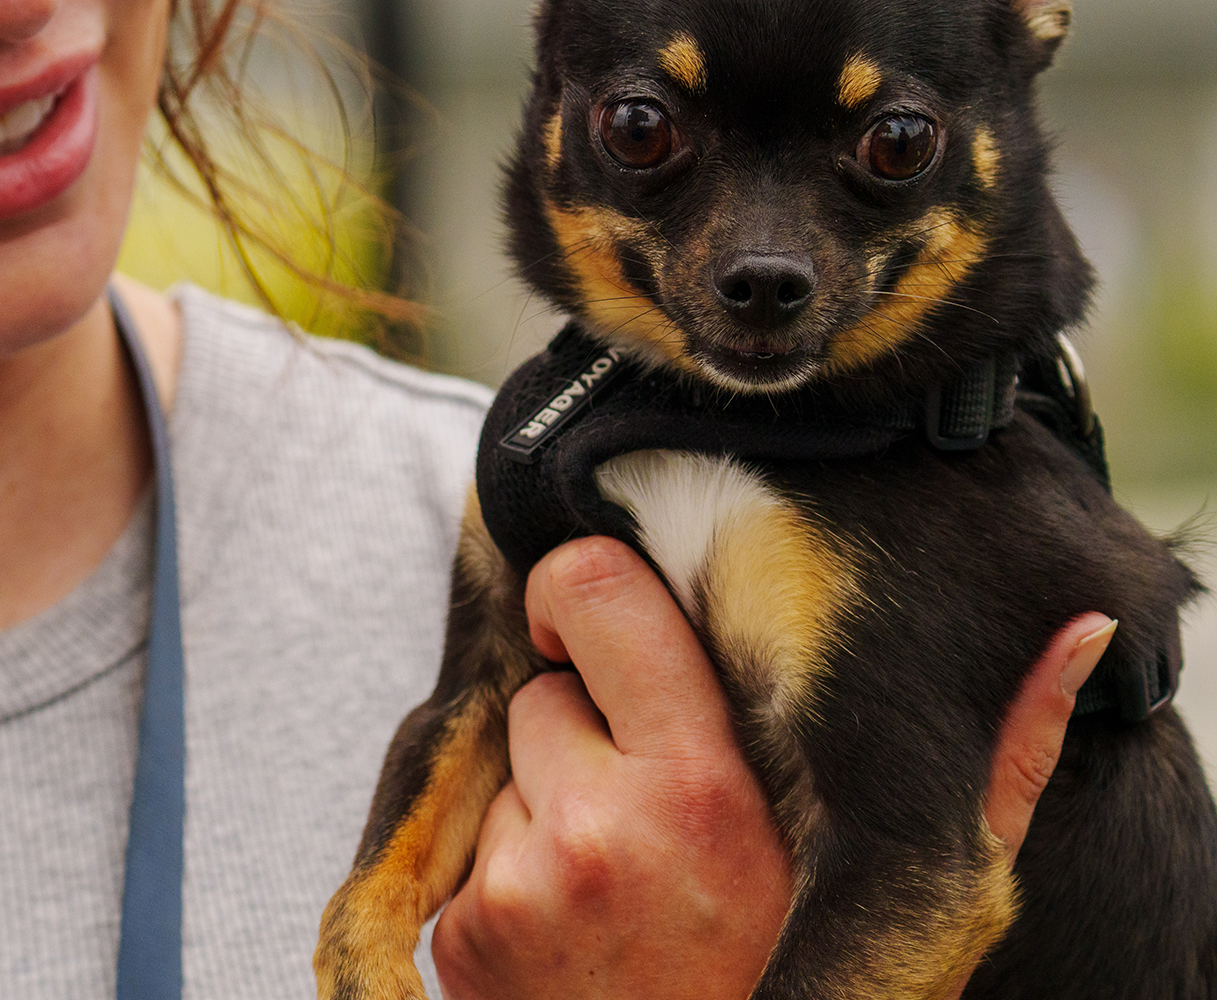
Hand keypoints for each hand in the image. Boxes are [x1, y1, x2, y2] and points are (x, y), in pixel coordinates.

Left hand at [432, 538, 1117, 999]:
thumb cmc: (816, 983)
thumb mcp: (927, 897)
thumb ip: (997, 765)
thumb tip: (1082, 637)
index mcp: (707, 790)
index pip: (591, 590)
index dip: (589, 597)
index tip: (605, 631)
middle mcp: (604, 827)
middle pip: (547, 677)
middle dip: (584, 712)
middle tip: (642, 792)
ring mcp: (525, 880)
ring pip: (511, 759)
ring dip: (552, 798)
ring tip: (625, 878)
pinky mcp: (469, 930)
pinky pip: (475, 841)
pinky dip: (510, 868)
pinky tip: (577, 926)